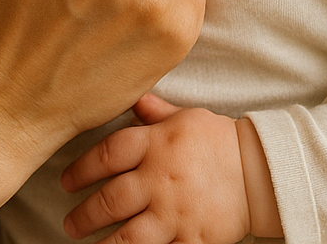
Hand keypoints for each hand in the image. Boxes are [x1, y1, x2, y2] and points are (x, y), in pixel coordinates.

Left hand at [61, 94, 247, 243]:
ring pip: (129, 236)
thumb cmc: (217, 139)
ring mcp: (175, 213)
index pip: (106, 155)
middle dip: (84, 214)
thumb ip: (152, 111)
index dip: (80, 169)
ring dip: (103, 243)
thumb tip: (130, 97)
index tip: (66, 181)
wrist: (260, 171)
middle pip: (110, 200)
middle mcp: (160, 179)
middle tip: (70, 222)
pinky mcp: (192, 240)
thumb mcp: (184, 116)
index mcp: (155, 144)